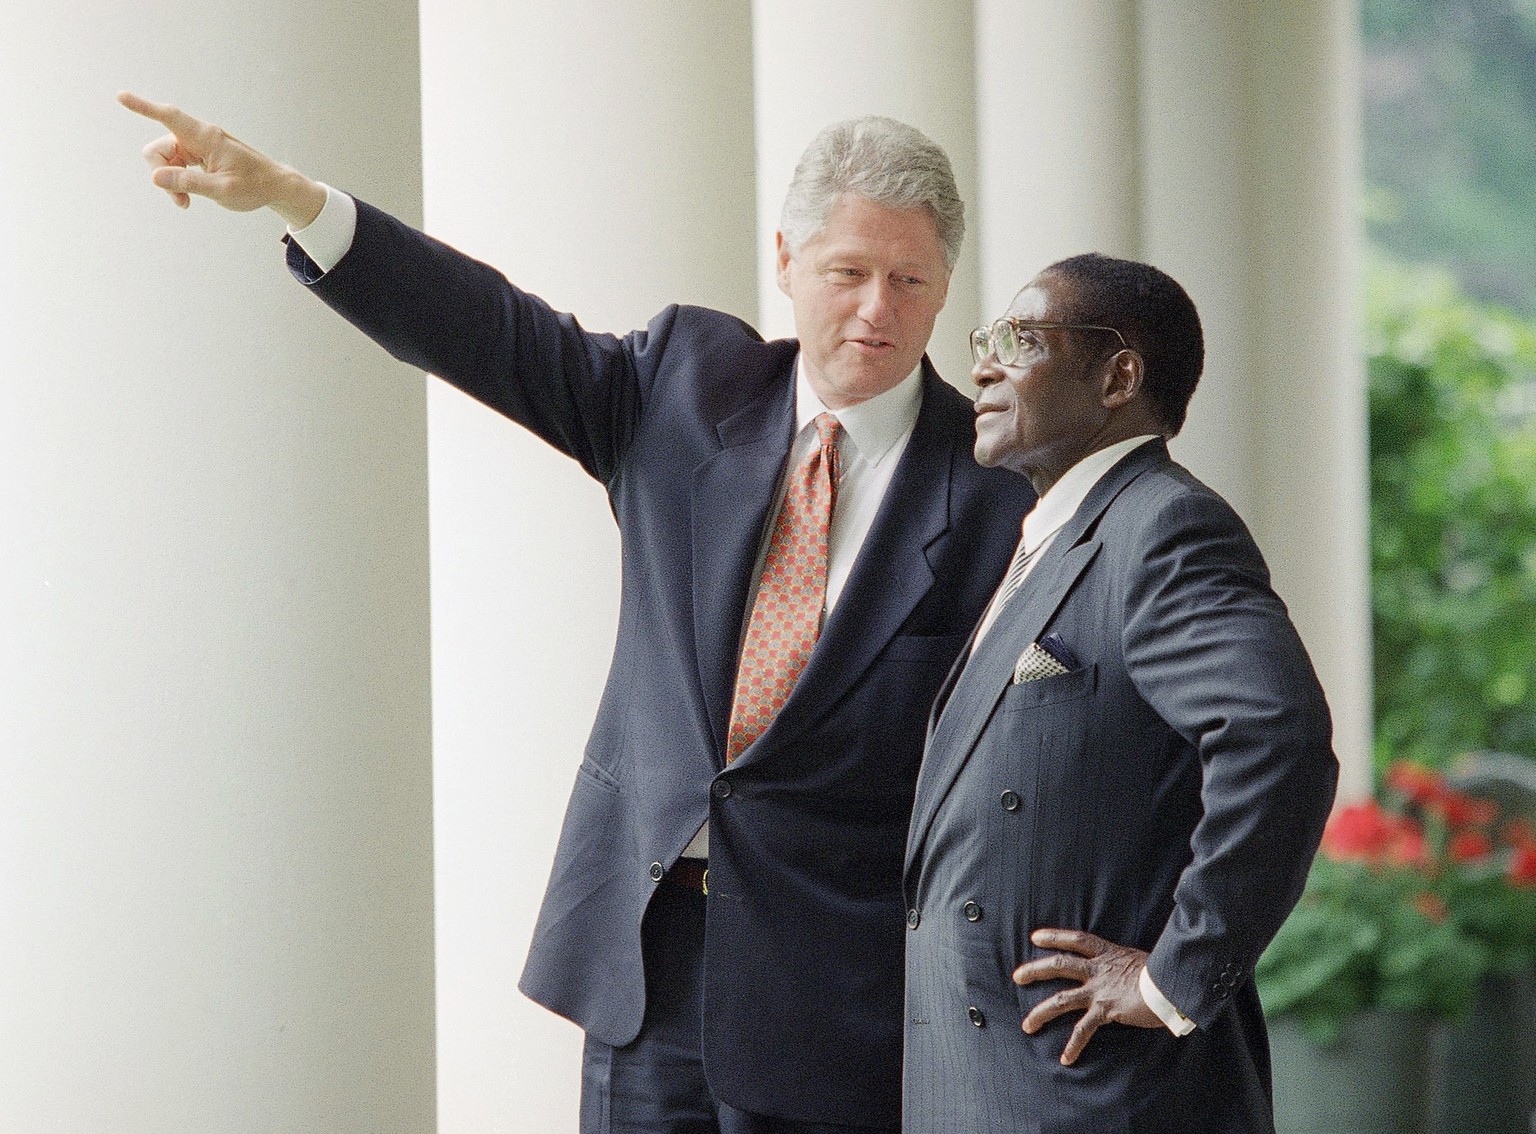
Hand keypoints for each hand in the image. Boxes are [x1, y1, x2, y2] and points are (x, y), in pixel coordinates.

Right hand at [117, 91, 325, 226]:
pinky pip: (175, 166)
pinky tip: (188, 198)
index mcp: (206, 137)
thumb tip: (156, 178)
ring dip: (170, 182)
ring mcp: (197, 146)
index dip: (143, 107)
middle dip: (161, 173)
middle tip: (180, 201)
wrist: (275, 186)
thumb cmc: (255, 186)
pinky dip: (178, 182)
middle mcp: (198, 137)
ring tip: (186, 202)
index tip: (121, 96)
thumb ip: (190, 183)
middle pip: (159, 149)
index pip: (169, 117)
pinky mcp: (198, 156)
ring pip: (165, 160)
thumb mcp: (223, 190)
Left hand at [1012, 928, 1161, 1064]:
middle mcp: (1098, 969)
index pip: (1076, 939)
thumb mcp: (1142, 961)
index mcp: (1107, 953)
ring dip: (1041, 1012)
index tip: (1035, 937)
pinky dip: (1073, 1046)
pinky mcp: (1105, 1009)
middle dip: (1035, 970)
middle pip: (1059, 965)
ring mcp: (1099, 989)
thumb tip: (1133, 970)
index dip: (1055, 936)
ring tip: (1027, 1025)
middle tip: (1017, 976)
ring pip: (1061, 998)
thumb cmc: (1165, 972)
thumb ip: (1128, 966)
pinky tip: (1065, 1059)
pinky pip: (1083, 1029)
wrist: (1172, 984)